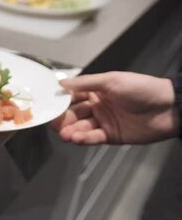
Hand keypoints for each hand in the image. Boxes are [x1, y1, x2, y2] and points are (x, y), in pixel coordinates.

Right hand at [52, 72, 179, 143]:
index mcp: (97, 90)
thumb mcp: (112, 80)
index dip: (61, 101)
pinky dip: (83, 138)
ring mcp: (104, 122)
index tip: (49, 105)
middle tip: (55, 123)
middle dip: (63, 119)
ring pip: (81, 127)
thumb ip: (85, 83)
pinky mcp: (111, 136)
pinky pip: (93, 138)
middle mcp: (98, 106)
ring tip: (65, 134)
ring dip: (71, 131)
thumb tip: (61, 83)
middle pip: (74, 114)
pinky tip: (76, 138)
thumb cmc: (142, 89)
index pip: (73, 96)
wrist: (169, 108)